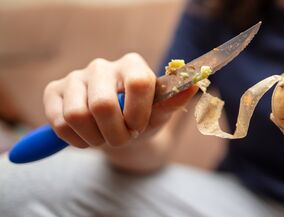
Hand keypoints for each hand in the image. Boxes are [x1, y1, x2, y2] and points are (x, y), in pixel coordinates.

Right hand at [44, 53, 196, 148]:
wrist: (117, 130)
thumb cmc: (141, 120)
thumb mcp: (159, 114)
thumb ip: (174, 101)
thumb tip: (194, 84)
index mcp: (132, 65)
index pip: (137, 82)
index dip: (138, 113)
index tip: (139, 126)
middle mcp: (102, 65)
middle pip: (103, 105)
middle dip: (116, 134)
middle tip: (122, 138)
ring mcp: (75, 77)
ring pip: (78, 116)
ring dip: (95, 139)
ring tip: (105, 138)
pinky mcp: (54, 90)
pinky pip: (60, 123)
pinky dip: (77, 140)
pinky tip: (88, 137)